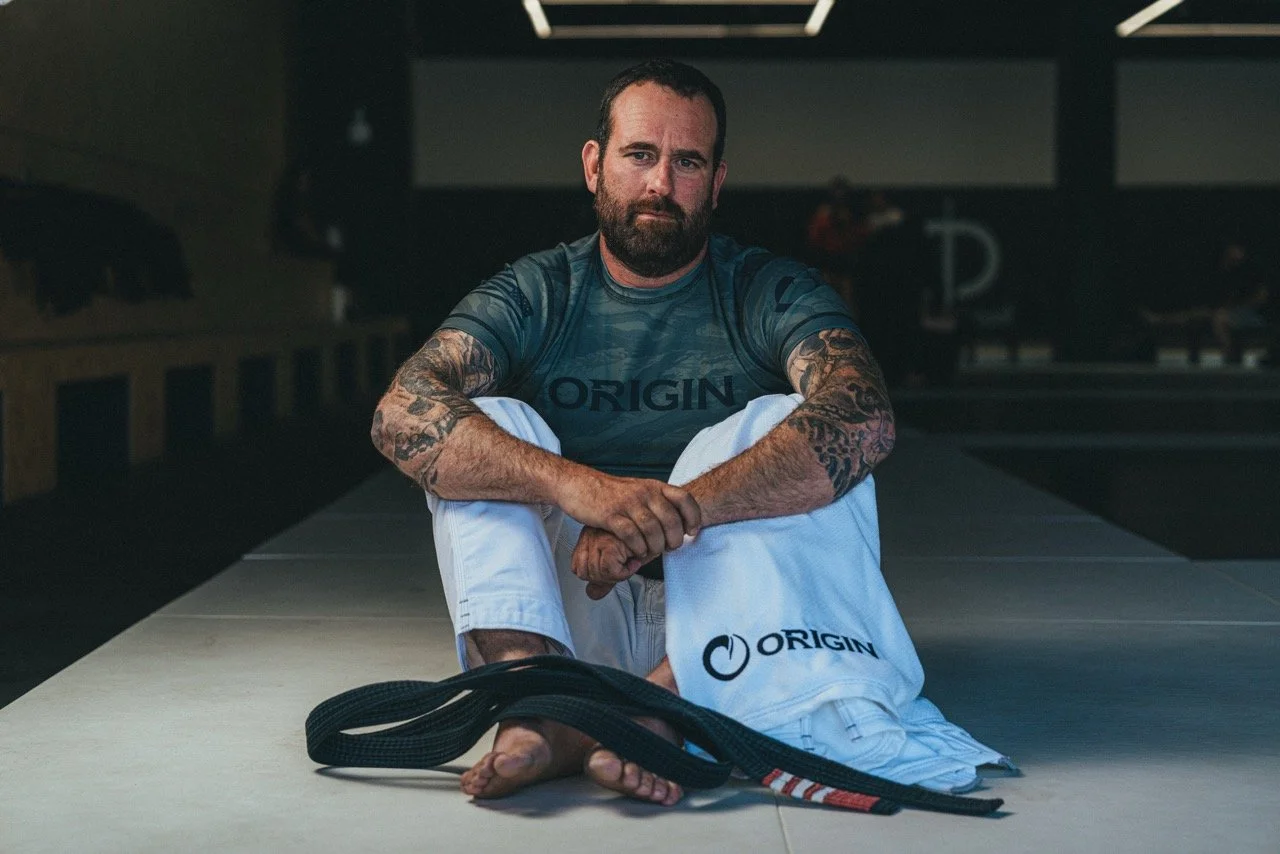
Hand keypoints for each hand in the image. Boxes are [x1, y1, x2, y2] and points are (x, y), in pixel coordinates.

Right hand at [555, 469, 700, 559]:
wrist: (579, 485)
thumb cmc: (610, 493)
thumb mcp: (638, 490)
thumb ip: (657, 502)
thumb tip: (679, 521)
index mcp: (653, 486)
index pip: (684, 498)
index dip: (693, 517)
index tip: (692, 532)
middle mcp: (644, 493)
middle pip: (671, 520)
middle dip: (674, 539)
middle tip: (670, 548)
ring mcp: (627, 503)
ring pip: (653, 530)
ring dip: (656, 547)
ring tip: (652, 552)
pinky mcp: (611, 515)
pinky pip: (631, 535)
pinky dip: (638, 547)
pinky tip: (636, 551)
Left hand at [571, 527, 646, 599]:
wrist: (659, 531)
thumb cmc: (642, 541)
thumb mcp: (618, 560)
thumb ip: (604, 577)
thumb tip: (592, 594)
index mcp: (588, 537)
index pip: (577, 568)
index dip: (595, 576)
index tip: (612, 569)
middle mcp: (589, 535)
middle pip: (584, 573)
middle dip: (606, 578)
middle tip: (623, 568)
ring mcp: (598, 539)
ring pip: (597, 573)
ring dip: (616, 576)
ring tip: (629, 565)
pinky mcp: (610, 544)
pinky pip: (609, 571)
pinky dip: (624, 574)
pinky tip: (633, 564)